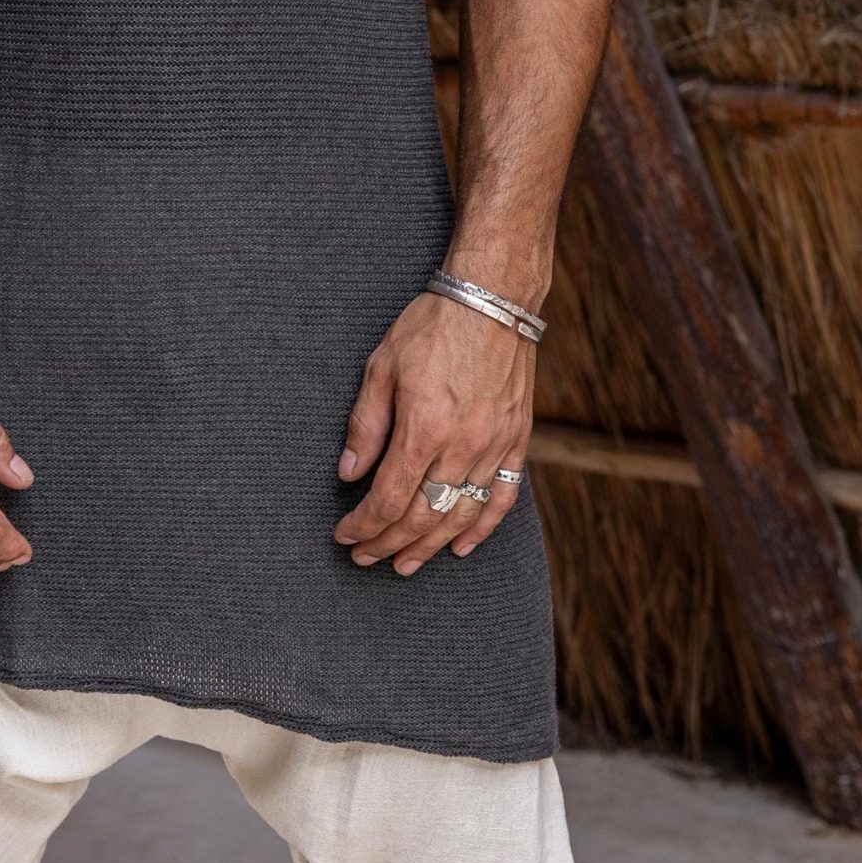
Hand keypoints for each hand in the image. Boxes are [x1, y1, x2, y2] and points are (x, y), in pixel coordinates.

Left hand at [332, 289, 532, 575]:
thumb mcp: (382, 366)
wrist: (493, 298)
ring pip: (460, 516)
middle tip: (365, 558)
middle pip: (422, 516)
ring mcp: (494, 446)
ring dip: (429, 546)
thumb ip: (365, 425)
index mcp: (424, 428)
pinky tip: (460, 546)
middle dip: (388, 543)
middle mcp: (462, 447)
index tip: (345, 535)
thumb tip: (348, 474)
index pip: (388, 498)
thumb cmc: (432, 326)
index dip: (363, 525)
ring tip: (405, 564)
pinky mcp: (516, 440)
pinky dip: (482, 528)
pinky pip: (502, 497)